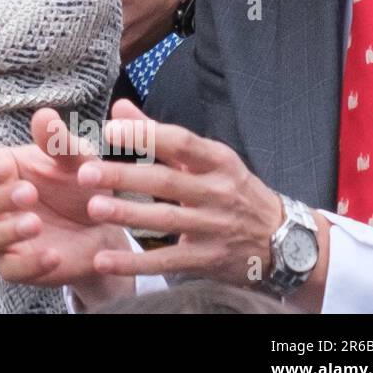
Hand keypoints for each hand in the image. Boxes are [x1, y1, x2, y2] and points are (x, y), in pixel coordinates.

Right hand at [0, 108, 133, 308]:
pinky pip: (9, 269)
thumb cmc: (80, 184)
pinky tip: (53, 255)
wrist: (105, 227)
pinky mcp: (18, 265)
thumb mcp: (77, 160)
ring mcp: (3, 237)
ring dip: (5, 231)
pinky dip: (28, 263)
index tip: (5, 167)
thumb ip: (59, 142)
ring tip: (36, 223)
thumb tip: (44, 116)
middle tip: (29, 193)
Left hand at [77, 100, 326, 308]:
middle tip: (86, 173)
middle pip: (166, 182)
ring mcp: (214, 227)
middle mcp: (218, 192)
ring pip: (166, 220)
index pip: (181, 143)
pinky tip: (105, 261)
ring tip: (94, 208)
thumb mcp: (207, 158)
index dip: (146, 135)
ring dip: (128, 214)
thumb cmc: (234, 191)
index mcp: (218, 161)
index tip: (110, 130)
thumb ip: (158, 134)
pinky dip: (136, 264)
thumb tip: (118, 108)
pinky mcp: (208, 260)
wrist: (286, 242)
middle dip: (125, 176)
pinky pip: (168, 261)